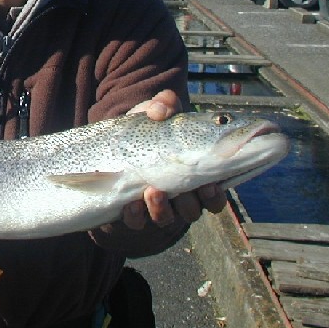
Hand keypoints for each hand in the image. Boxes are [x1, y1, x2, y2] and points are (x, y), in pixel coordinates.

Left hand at [119, 90, 226, 228]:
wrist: (112, 146)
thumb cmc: (145, 130)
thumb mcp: (154, 114)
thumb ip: (163, 104)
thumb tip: (160, 110)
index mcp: (192, 176)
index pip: (214, 196)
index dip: (215, 195)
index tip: (211, 185)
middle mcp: (178, 197)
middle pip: (193, 210)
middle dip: (190, 202)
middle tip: (185, 189)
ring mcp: (155, 207)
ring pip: (167, 219)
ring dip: (162, 208)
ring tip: (153, 191)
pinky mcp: (132, 213)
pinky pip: (137, 223)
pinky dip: (136, 216)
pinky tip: (131, 204)